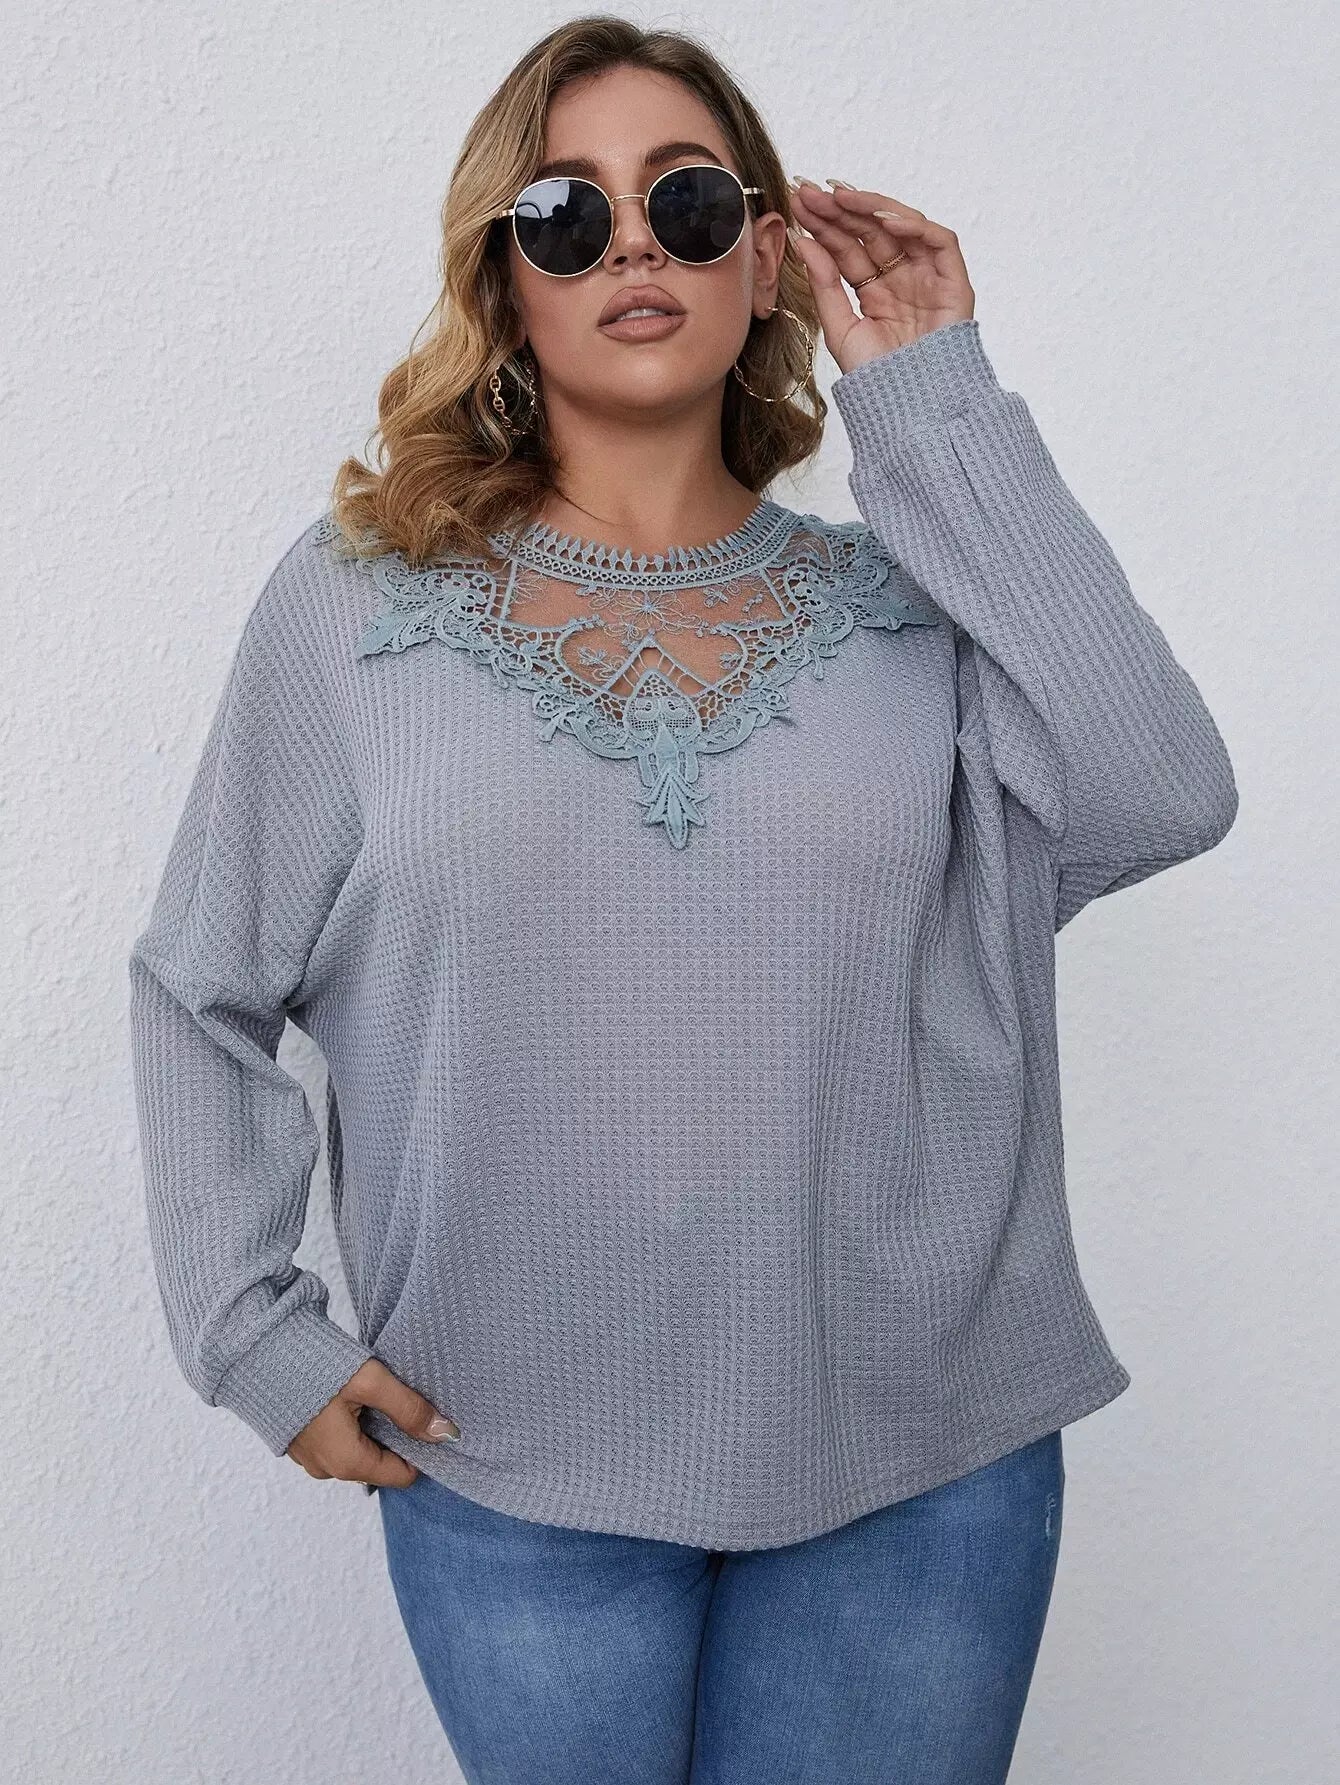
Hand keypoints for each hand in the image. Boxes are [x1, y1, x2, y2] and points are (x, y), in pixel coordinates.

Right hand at [286, 1357, 459, 1487]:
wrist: (256, 1350)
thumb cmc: (312, 1365)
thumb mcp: (370, 1381)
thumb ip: (409, 1409)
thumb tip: (446, 1433)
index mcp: (347, 1462)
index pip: (403, 1475)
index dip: (420, 1448)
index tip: (422, 1416)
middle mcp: (327, 1470)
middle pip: (380, 1463)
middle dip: (394, 1434)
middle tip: (394, 1397)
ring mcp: (310, 1458)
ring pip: (359, 1450)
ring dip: (371, 1426)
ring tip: (368, 1393)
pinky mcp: (299, 1443)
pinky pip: (338, 1442)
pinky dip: (349, 1423)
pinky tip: (346, 1395)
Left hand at [784, 177, 974, 373]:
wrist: (910, 406)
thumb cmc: (878, 378)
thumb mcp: (839, 328)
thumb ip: (823, 285)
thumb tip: (802, 240)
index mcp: (874, 291)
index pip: (848, 247)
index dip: (824, 224)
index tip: (797, 202)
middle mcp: (901, 279)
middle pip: (870, 232)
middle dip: (840, 209)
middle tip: (810, 190)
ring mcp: (928, 278)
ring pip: (902, 227)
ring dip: (871, 207)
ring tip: (839, 197)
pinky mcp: (953, 282)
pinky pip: (939, 241)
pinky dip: (914, 225)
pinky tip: (883, 219)